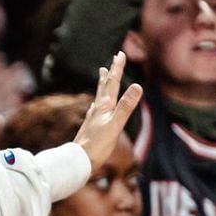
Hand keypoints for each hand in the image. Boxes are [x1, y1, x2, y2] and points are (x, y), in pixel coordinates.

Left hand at [72, 53, 142, 171]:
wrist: (78, 161)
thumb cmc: (97, 145)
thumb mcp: (115, 124)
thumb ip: (126, 106)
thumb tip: (137, 85)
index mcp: (104, 107)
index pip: (112, 83)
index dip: (117, 68)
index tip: (120, 54)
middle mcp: (98, 109)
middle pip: (105, 87)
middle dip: (111, 73)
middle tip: (112, 60)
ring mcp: (93, 118)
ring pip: (99, 96)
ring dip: (103, 85)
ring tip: (102, 75)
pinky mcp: (91, 127)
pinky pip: (95, 110)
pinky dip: (98, 103)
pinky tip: (95, 106)